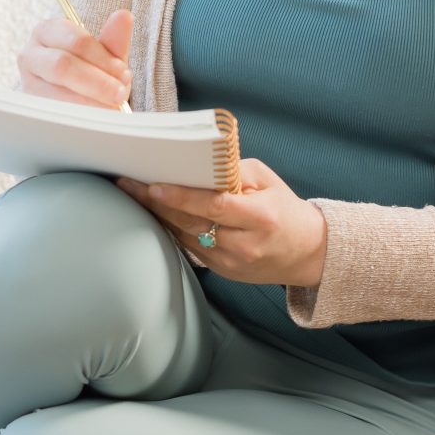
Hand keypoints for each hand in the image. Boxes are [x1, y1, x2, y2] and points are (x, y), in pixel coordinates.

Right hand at [16, 6, 133, 108]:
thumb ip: (114, 40)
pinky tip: (94, 119)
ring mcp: (27, 83)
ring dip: (89, 103)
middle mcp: (30, 54)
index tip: (123, 73)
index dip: (102, 58)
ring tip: (111, 108)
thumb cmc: (90, 73)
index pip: (76, 41)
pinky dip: (79, 118)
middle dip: (96, 82)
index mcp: (47, 31)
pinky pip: (54, 115)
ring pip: (56, 93)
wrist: (74, 100)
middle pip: (62, 65)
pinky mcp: (30, 108)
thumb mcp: (105, 58)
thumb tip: (124, 15)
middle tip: (119, 94)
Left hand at [114, 156, 328, 288]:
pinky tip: (153, 213)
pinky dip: (171, 228)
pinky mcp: (222, 271)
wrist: (308, 252)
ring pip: (185, 237)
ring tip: (131, 194)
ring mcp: (231, 262)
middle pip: (192, 223)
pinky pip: (189, 247)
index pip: (214, 206)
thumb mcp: (268, 181)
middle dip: (156, 203)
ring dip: (157, 216)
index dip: (182, 197)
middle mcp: (244, 244)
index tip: (153, 186)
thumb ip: (233, 171)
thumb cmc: (285, 209)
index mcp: (260, 217)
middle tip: (127, 184)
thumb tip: (196, 163)